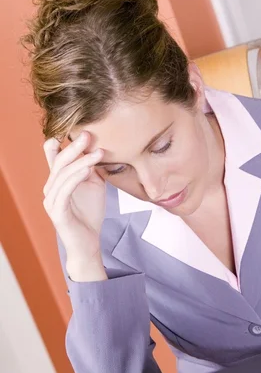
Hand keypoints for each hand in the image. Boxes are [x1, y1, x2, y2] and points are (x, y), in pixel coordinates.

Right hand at [43, 131, 106, 279]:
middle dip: (74, 147)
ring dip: (80, 161)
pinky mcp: (57, 212)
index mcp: (58, 180)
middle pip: (58, 162)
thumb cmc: (90, 215)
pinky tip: (87, 170)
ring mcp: (51, 200)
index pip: (54, 156)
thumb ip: (92, 168)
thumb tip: (97, 147)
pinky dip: (76, 178)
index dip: (62, 142)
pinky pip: (65, 191)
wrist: (88, 243)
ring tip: (98, 153)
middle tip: (88, 134)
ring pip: (62, 175)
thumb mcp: (94, 185)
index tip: (79, 129)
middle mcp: (51, 188)